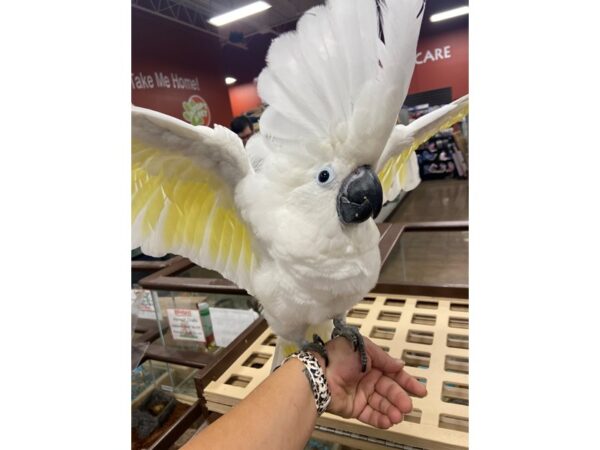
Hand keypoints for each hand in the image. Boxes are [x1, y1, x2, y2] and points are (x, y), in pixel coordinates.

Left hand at [312, 336, 426, 428]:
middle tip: (407, 406)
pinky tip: (388, 421)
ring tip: (397, 416)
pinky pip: (370, 414)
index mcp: (371, 363)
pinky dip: (380, 419)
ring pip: (382, 404)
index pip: (393, 373)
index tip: (420, 390)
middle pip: (389, 390)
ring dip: (391, 410)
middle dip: (400, 399)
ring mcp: (361, 394)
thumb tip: (400, 364)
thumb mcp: (364, 349)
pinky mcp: (354, 408)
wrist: (318, 373)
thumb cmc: (338, 356)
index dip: (407, 382)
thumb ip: (383, 358)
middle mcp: (367, 378)